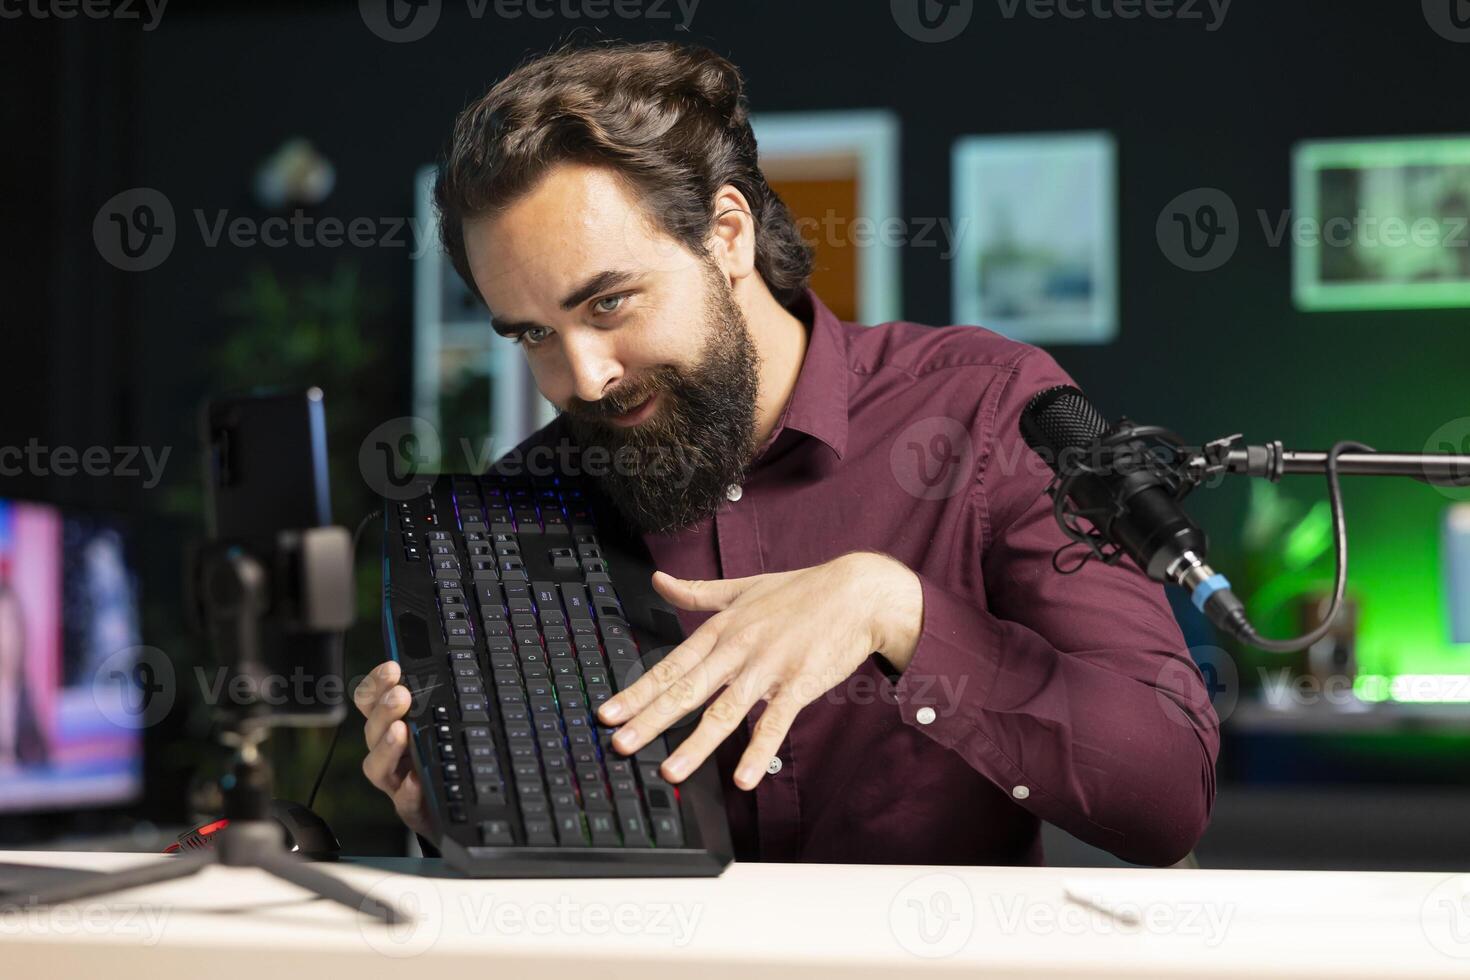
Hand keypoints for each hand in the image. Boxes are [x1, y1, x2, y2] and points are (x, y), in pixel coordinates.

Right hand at [353, 660, 431, 837]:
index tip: (391, 668)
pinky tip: (416, 781)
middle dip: (383, 709)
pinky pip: (405, 802)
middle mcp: (388, 752)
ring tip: (401, 732)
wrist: (453, 809)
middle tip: (400, 695)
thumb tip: (436, 673)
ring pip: (377, 766)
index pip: (372, 701)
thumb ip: (433, 702)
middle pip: (373, 729)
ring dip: (387, 747)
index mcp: (393, 725)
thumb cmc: (441, 760)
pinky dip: (409, 791)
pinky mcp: (410, 808)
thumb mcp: (438, 725)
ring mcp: (396, 782)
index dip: (377, 684)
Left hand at [595, 551, 922, 791]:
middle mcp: (739, 648)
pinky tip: (743, 778)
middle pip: (688, 690)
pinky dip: (758, 751)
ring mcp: (769, 668)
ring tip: (671, 771)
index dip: (638, 690)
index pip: (671, 665)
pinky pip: (775, 723)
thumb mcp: (743, 586)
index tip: (608, 712)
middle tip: (621, 744)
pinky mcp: (800, 684)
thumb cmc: (802, 591)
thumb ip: (698, 591)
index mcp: (723, 628)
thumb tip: (659, 580)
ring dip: (697, 743)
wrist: (858, 592)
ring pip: (725, 710)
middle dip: (650, 719)